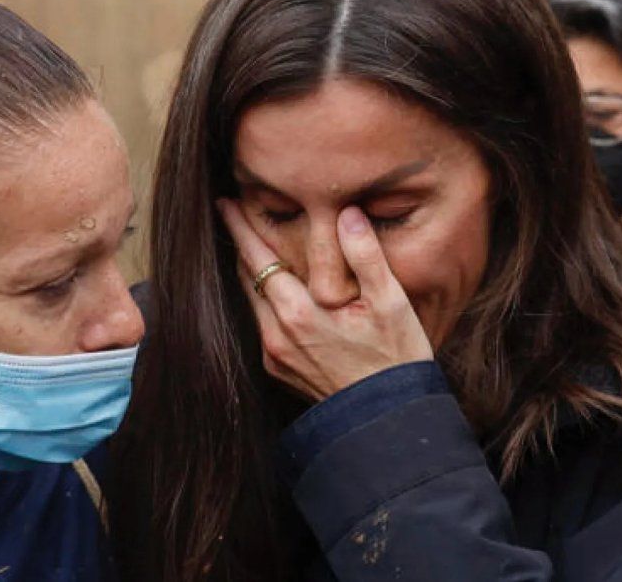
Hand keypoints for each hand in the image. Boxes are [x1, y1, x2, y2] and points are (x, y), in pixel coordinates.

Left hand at [218, 200, 432, 400]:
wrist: (387, 418)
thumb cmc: (395, 359)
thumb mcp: (391, 302)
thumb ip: (366, 254)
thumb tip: (348, 214)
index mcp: (298, 313)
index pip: (258, 258)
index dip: (241, 228)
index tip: (226, 203)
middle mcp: (276, 334)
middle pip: (247, 278)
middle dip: (241, 244)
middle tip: (234, 213)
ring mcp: (274, 355)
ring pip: (252, 301)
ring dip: (251, 272)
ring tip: (252, 245)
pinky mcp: (279, 369)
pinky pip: (262, 324)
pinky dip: (264, 300)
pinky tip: (276, 290)